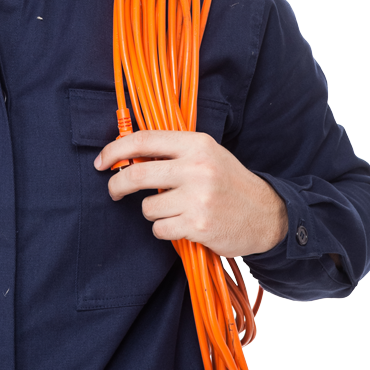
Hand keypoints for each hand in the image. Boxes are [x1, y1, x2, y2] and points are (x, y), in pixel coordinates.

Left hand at [95, 131, 287, 257]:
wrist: (266, 214)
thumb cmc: (228, 183)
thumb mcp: (207, 155)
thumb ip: (172, 153)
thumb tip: (126, 154)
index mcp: (196, 144)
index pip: (144, 140)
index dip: (115, 150)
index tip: (102, 162)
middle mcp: (197, 168)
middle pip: (137, 175)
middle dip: (118, 186)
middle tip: (115, 191)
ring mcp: (198, 198)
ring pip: (147, 208)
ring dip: (153, 213)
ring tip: (175, 210)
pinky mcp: (198, 225)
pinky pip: (160, 229)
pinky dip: (165, 230)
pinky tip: (184, 225)